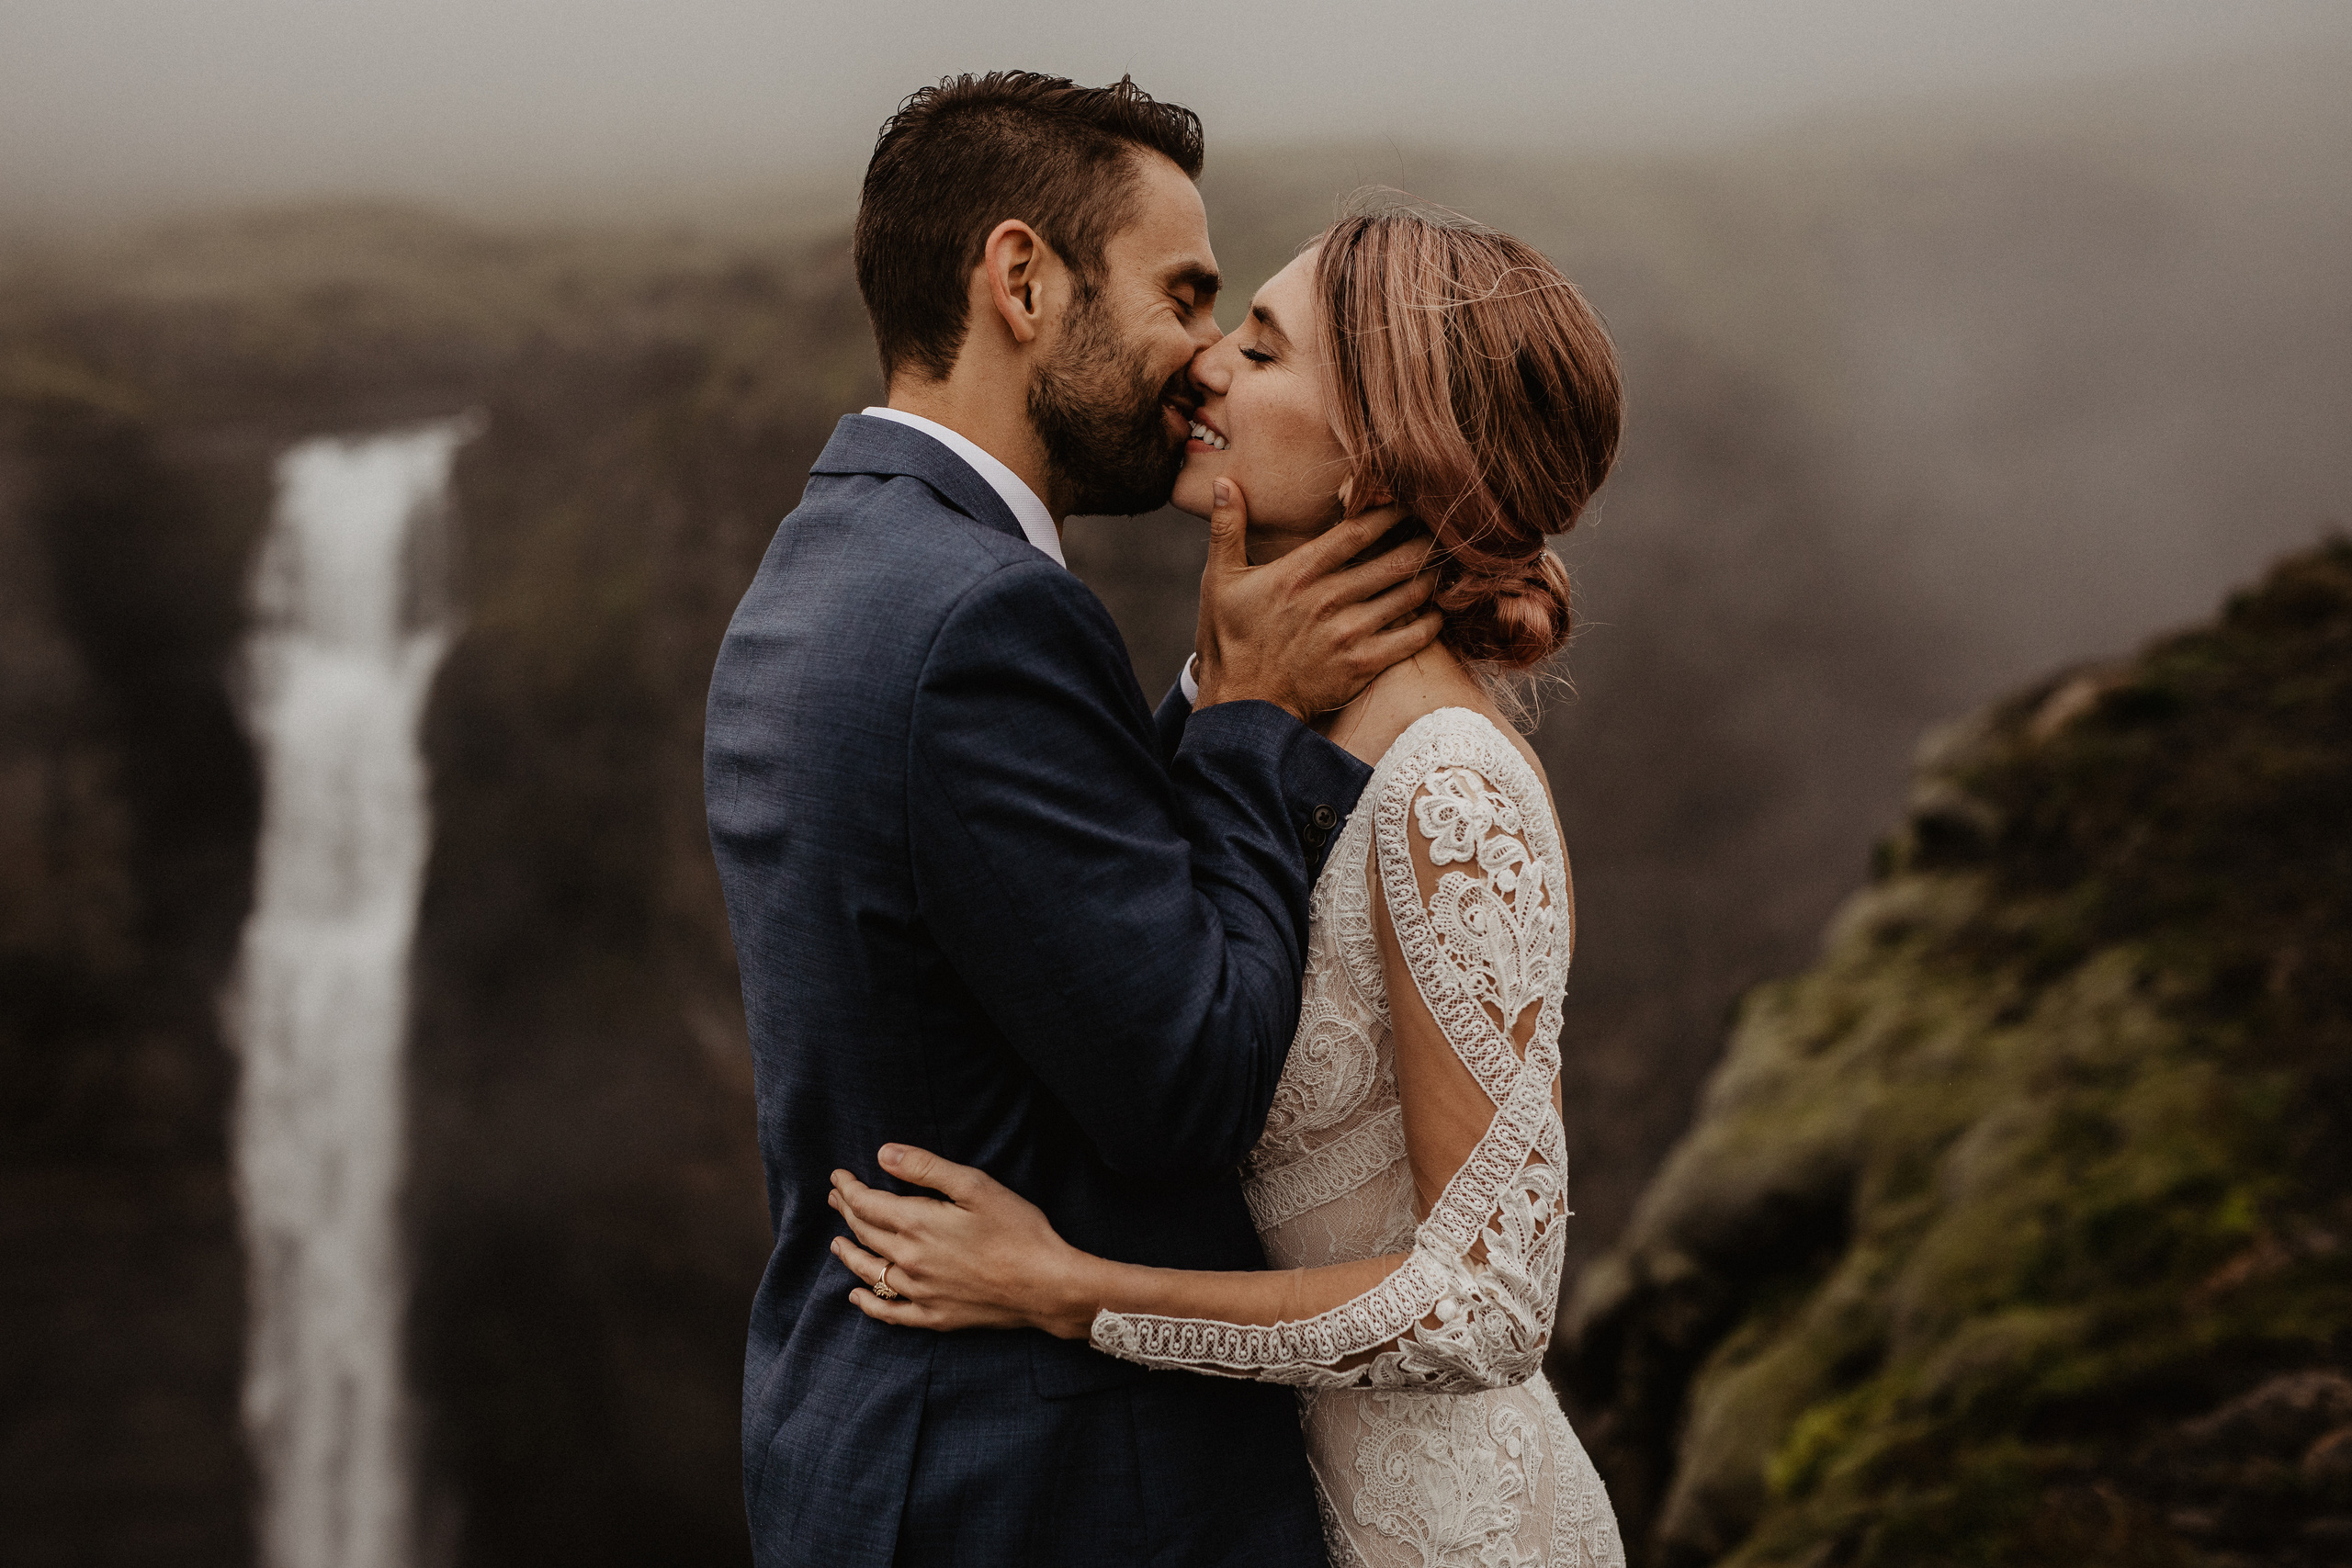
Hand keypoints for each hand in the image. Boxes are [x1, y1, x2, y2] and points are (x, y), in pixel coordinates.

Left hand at [828, 1145, 1100, 1338]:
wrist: (1045, 1285)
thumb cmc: (1017, 1229)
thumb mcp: (975, 1186)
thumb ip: (925, 1168)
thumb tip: (882, 1154)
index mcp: (917, 1224)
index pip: (867, 1204)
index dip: (848, 1189)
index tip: (837, 1177)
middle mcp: (909, 1260)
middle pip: (865, 1234)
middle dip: (847, 1213)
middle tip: (836, 1199)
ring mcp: (920, 1292)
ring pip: (870, 1271)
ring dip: (849, 1254)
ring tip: (837, 1242)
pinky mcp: (934, 1316)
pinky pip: (889, 1312)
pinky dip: (868, 1303)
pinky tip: (857, 1296)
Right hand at [1192, 478, 1442, 718]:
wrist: (1243, 705)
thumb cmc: (1230, 640)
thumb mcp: (1219, 580)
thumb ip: (1227, 528)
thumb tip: (1222, 481)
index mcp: (1299, 573)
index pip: (1357, 531)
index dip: (1389, 512)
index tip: (1409, 500)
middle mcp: (1329, 598)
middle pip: (1394, 560)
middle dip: (1422, 542)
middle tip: (1441, 531)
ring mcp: (1349, 633)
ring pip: (1408, 595)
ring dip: (1430, 578)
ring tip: (1442, 566)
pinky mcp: (1362, 665)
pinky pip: (1412, 638)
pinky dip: (1430, 623)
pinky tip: (1436, 613)